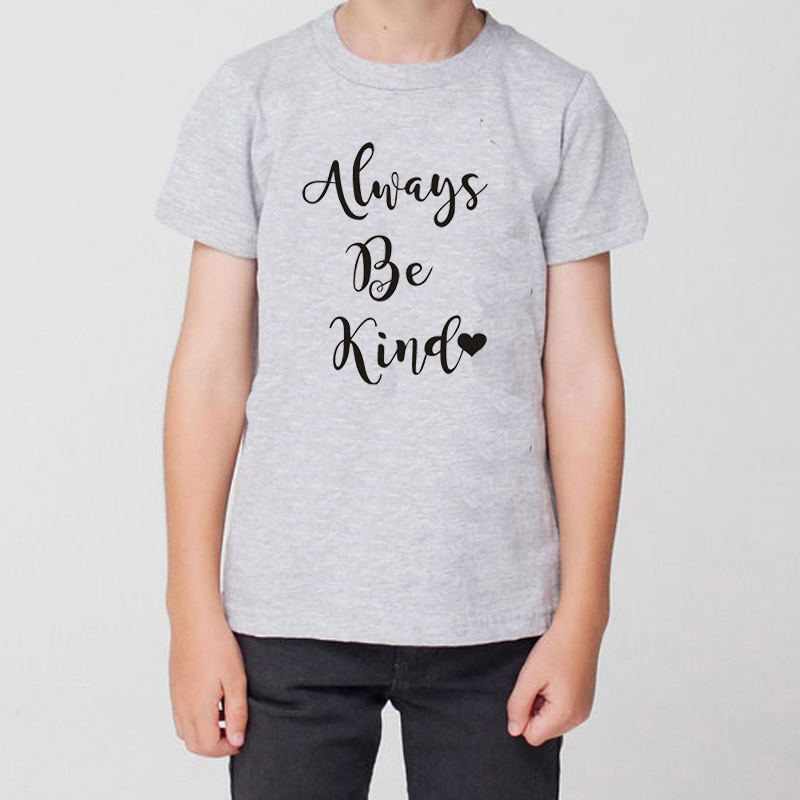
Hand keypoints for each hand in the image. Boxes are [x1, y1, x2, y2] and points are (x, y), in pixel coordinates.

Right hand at [168, 608, 248, 756]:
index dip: (227, 748)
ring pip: (186, 731)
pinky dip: (196, 718)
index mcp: (197, 708)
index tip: (242, 737)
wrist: (194, 619)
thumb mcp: (236, 679)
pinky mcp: (174, 686)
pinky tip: (214, 699)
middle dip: (215, 745)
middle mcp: (182, 707)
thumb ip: (237, 713)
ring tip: (226, 713)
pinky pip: (181, 715)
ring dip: (205, 732)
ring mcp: (175, 697)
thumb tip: (237, 739)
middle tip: (235, 730)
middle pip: (194, 744)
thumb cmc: (217, 646)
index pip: (208, 747)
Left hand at [506, 612, 604, 746]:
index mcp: (565, 714)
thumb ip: (518, 706)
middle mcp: (578, 717)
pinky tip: (556, 679)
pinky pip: (561, 712)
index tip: (528, 690)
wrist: (579, 629)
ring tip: (547, 679)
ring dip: (543, 704)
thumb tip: (514, 730)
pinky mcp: (584, 702)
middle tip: (538, 682)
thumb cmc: (556, 648)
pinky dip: (553, 699)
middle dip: (533, 709)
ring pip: (551, 721)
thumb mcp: (528, 677)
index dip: (522, 714)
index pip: (532, 735)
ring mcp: (584, 710)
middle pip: (542, 730)